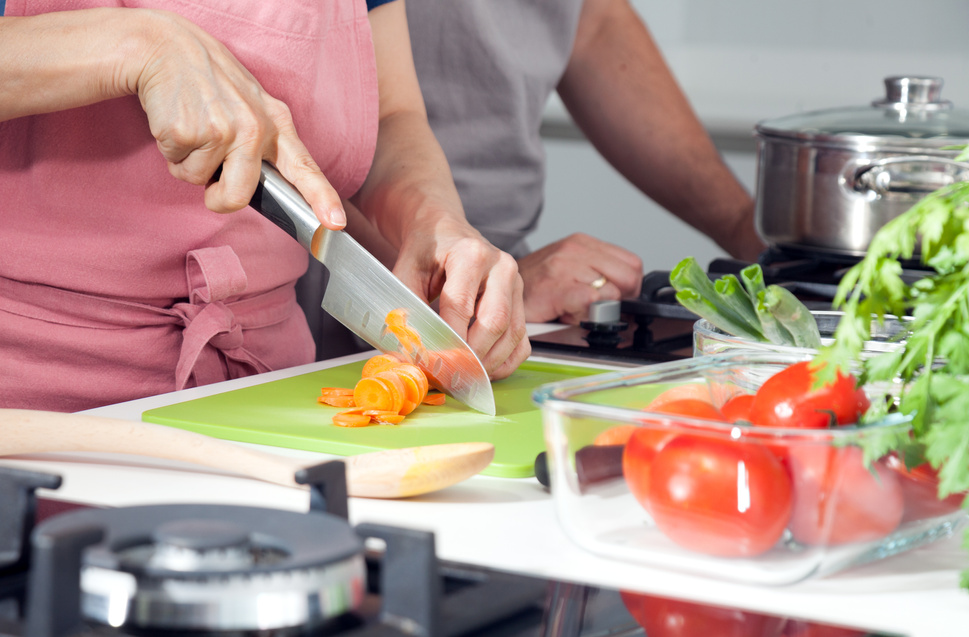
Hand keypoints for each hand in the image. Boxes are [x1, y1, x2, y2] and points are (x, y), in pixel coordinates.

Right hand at [134, 10, 345, 228]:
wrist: (165, 46)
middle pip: (239, 197)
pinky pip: (177, 167)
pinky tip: (176, 120)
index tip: (334, 223)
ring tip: (192, 127)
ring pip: (199, 183)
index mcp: (276, 122)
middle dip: (218, 198)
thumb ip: (263, 143)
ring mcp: (222, 130)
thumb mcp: (251, 104)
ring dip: (189, 164)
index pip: (304, 168)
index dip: (322, 199)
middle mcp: (255, 128)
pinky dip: (172, 152)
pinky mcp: (188, 132)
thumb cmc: (209, 82)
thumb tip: (262, 188)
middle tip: (209, 175)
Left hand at [391, 217, 529, 380]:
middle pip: (494, 322)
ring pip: (512, 334)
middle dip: (472, 356)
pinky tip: (485, 369)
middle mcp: (501, 267)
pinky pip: (522, 340)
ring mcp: (516, 284)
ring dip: (490, 363)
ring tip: (465, 377)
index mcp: (471, 254)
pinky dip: (506, 361)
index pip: (460, 306)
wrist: (446, 232)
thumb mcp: (407, 270)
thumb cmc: (427, 250)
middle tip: (450, 376)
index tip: (433, 363)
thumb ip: (406, 305)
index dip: (447, 339)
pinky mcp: (521, 300)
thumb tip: (408, 347)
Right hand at [517, 233, 642, 324]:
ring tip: (575, 309)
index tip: (615, 299)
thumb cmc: (535, 287)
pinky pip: (593, 301)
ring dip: (598, 309)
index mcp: (582, 243)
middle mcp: (575, 249)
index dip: (629, 287)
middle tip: (598, 308)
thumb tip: (628, 299)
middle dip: (620, 299)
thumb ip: (598, 276)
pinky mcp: (556, 286)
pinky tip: (568, 313)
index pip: (631, 263)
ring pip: (612, 292)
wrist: (497, 290)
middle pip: (628, 276)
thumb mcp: (570, 271)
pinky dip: (587, 314)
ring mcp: (564, 266)